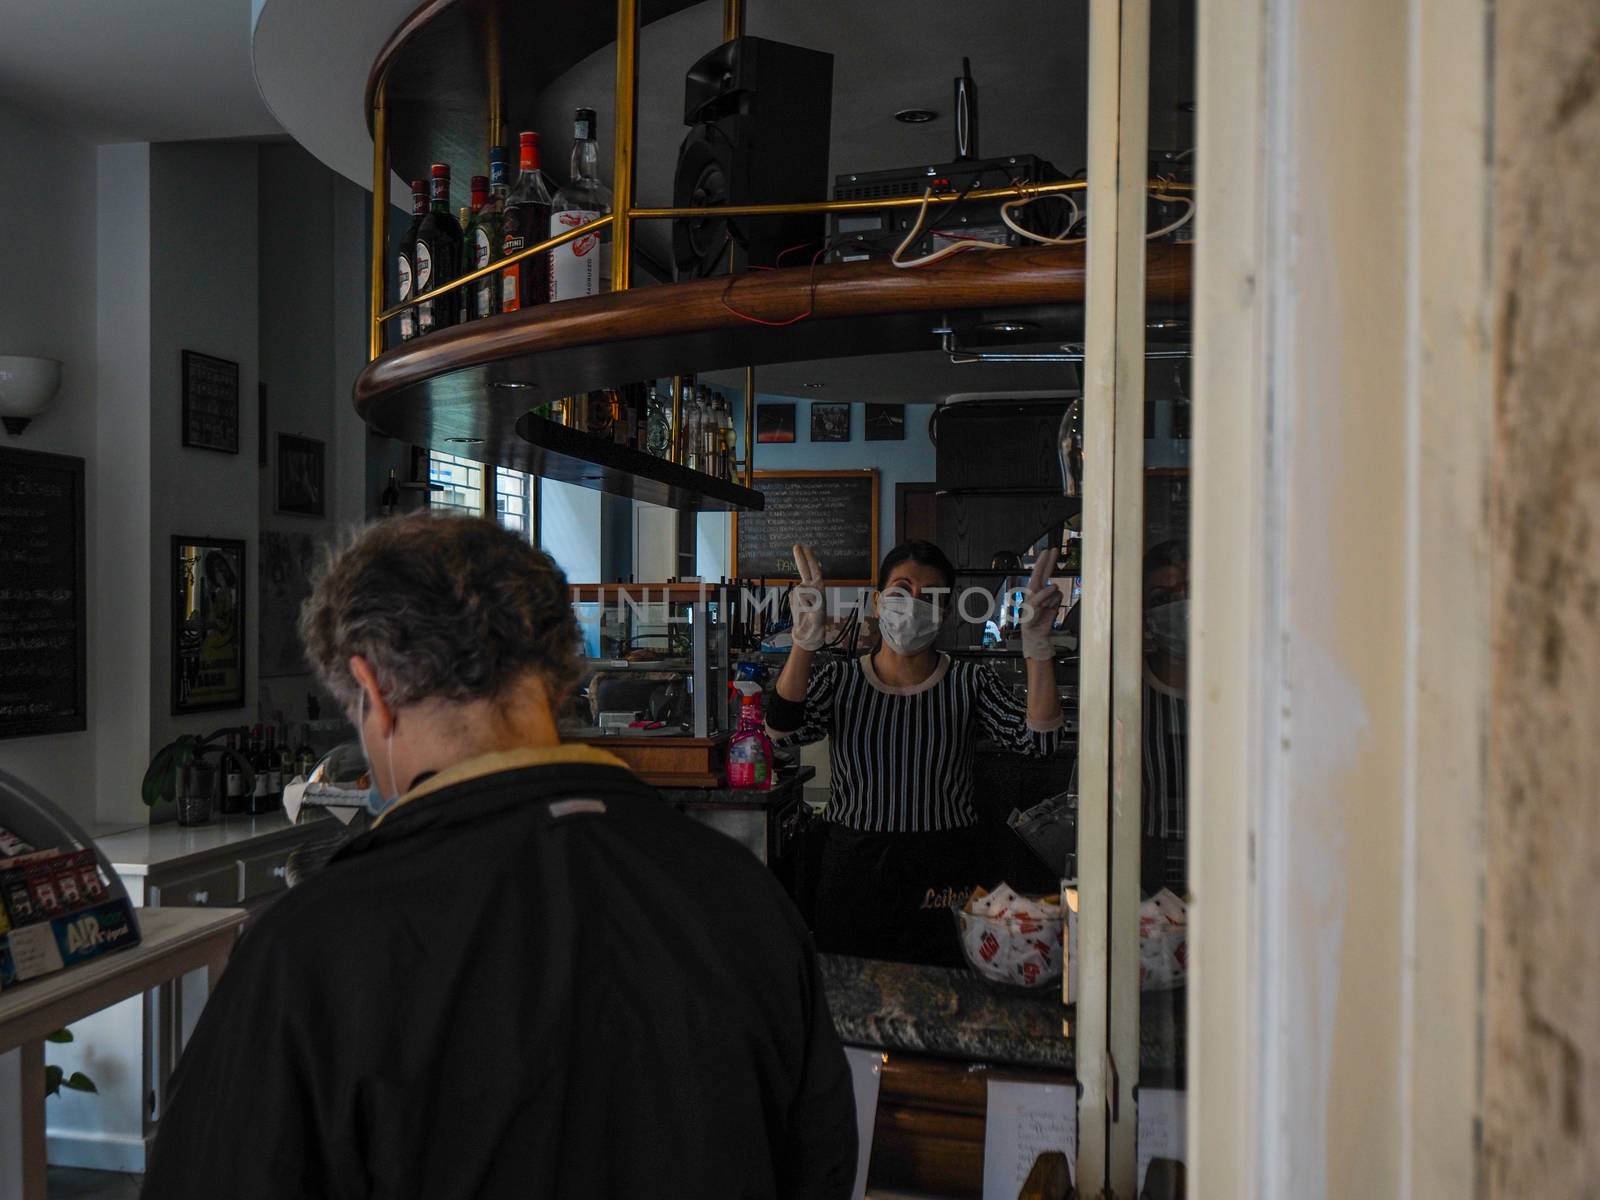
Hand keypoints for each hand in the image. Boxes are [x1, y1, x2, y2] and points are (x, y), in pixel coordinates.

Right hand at [790, 544, 826, 650]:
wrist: (808, 636)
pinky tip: (801, 611)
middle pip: (807, 571)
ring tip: (806, 611)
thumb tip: (803, 589)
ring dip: (800, 600)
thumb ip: (812, 601)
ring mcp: (804, 595)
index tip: (805, 548)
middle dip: (802, 558)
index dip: (810, 559)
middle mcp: (813, 590)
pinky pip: (793, 596)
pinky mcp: (796, 599)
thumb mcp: (817, 615)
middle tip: (797, 545)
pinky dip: (796, 602)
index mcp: (820, 591)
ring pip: (798, 589)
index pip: (814, 571)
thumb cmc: (815, 626)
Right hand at [1019, 547, 1063, 661]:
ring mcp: (1035, 596)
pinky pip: (1050, 596)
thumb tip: (1054, 586)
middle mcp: (1035, 591)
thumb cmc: (1042, 620)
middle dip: (1046, 561)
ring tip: (1047, 608)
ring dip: (1053, 598)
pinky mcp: (1034, 603)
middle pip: (1041, 573)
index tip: (1049, 550)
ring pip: (1052, 589)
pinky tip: (1045, 609)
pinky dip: (1051, 601)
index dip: (1045, 561)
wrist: (1035, 634)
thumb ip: (1053, 595)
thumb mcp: (1051, 605)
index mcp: (1037, 590)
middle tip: (1050, 550)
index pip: (1042, 573)